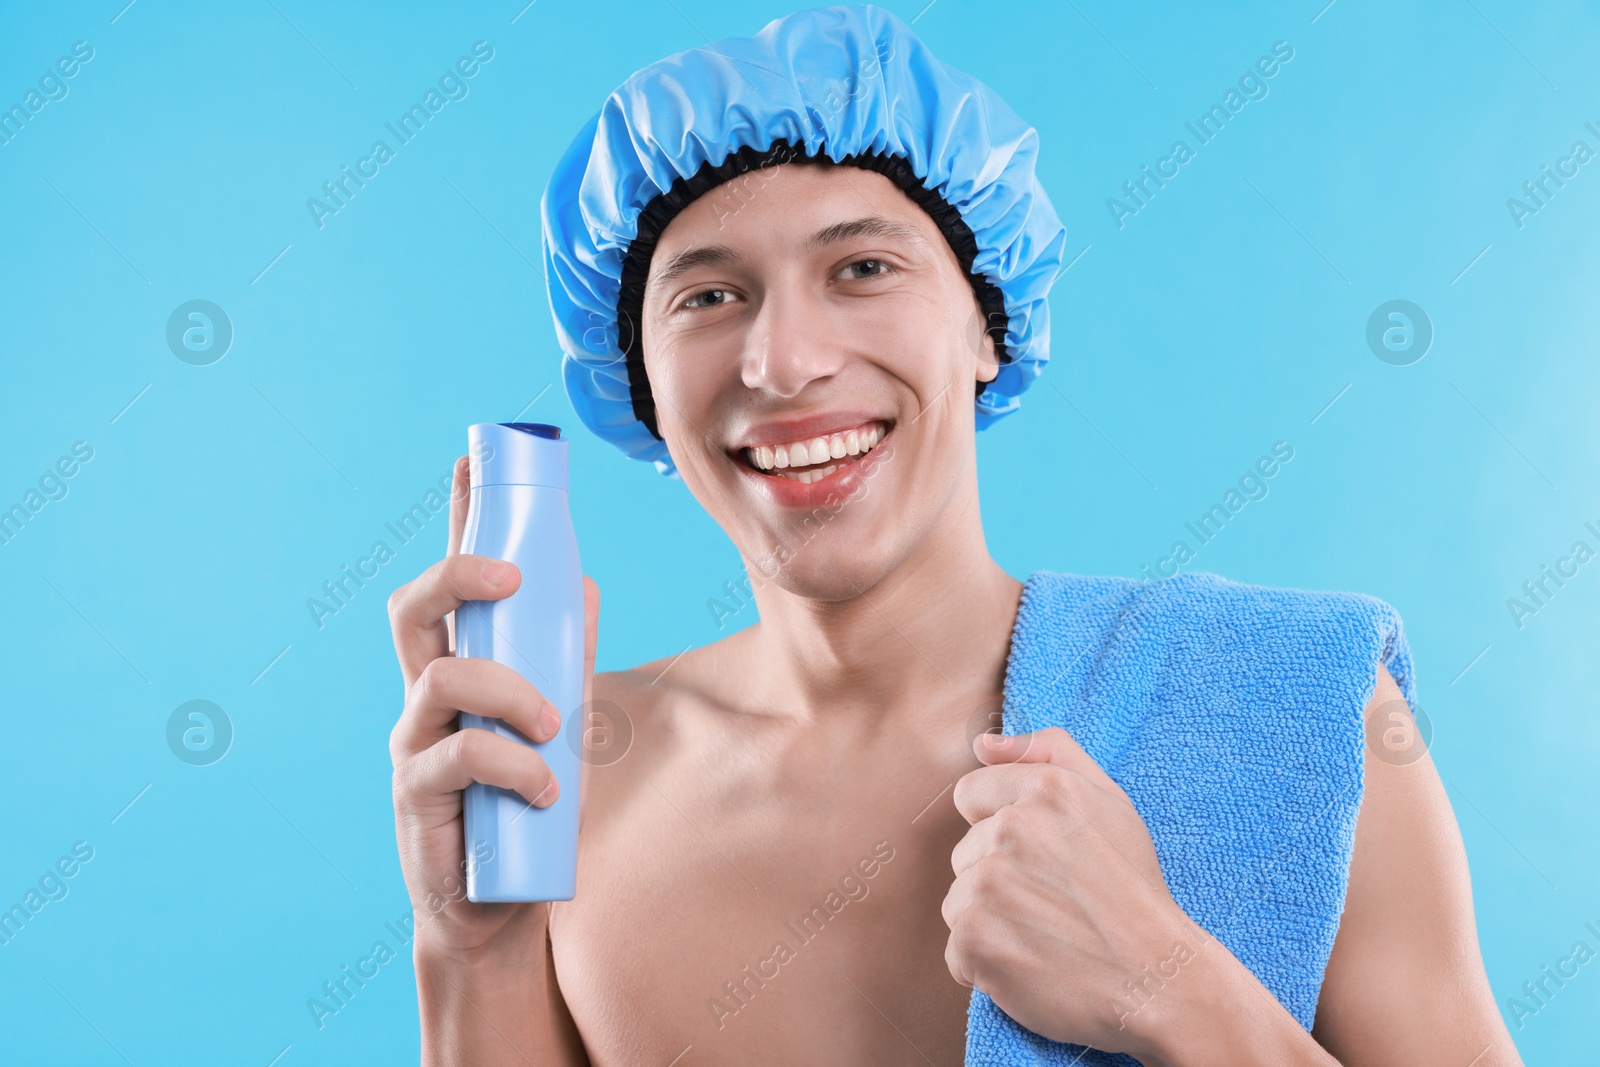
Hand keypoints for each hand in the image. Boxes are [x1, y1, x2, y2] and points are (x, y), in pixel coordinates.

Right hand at [387, 453, 600, 961]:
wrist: (499, 905)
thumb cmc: (525, 804)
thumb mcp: (556, 722)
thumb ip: (565, 657)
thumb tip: (588, 584)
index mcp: (462, 665)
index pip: (453, 581)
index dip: (457, 519)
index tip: (470, 459)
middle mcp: (427, 694)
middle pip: (413, 609)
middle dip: (456, 574)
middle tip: (512, 576)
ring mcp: (416, 741)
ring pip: (439, 677)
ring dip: (508, 691)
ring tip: (555, 728)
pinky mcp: (416, 794)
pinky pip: (455, 756)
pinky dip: (510, 763)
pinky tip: (544, 786)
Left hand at [942, 727, 1200, 1057]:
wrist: (1160, 981)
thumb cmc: (1134, 892)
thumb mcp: (1110, 802)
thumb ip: (1049, 753)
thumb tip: (982, 743)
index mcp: (1046, 788)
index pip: (971, 795)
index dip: (1000, 828)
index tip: (1040, 859)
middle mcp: (1013, 828)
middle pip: (964, 853)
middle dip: (998, 878)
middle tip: (1055, 904)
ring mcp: (989, 883)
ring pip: (959, 901)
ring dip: (991, 923)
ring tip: (1047, 936)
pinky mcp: (976, 937)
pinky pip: (958, 951)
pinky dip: (987, 967)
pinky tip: (1033, 967)